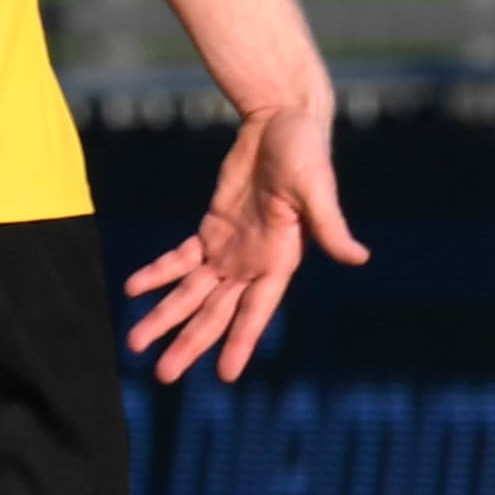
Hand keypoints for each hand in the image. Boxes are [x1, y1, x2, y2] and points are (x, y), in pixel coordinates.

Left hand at [125, 102, 368, 382]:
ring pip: (191, 293)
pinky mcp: (212, 227)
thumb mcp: (316, 188)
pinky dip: (158, 273)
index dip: (240, 342)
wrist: (281, 118)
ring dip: (165, 316)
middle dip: (189, 342)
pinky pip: (181, 259)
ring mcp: (231, 248)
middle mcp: (253, 263)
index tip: (224, 375)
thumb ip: (331, 226)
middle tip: (162, 374)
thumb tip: (360, 257)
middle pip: (215, 312)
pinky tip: (135, 289)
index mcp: (279, 260)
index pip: (256, 311)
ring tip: (136, 342)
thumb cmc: (305, 151)